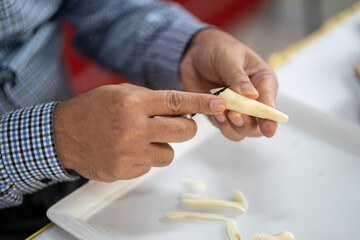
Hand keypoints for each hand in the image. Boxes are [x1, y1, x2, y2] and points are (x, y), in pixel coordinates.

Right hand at [54, 83, 224, 181]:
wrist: (62, 134)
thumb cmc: (93, 108)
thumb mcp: (122, 93)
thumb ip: (151, 100)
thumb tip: (182, 109)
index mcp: (133, 103)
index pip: (176, 101)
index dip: (202, 102)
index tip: (221, 103)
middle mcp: (133, 128)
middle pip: (184, 132)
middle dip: (186, 128)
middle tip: (176, 125)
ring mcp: (128, 153)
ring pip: (169, 153)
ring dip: (162, 146)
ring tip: (142, 139)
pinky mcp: (123, 171)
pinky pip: (150, 167)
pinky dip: (144, 159)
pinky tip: (127, 150)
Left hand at [180, 29, 277, 139]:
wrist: (194, 52)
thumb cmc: (218, 49)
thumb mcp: (229, 57)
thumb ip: (238, 77)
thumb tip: (252, 94)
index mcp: (263, 82)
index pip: (269, 104)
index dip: (270, 119)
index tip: (268, 130)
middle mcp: (252, 99)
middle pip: (256, 125)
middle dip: (247, 124)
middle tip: (235, 115)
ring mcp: (236, 108)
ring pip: (239, 130)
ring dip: (231, 127)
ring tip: (221, 113)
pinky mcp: (219, 113)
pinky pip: (222, 127)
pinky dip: (219, 124)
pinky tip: (214, 113)